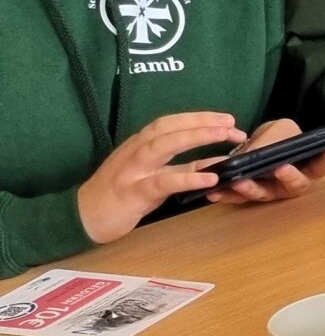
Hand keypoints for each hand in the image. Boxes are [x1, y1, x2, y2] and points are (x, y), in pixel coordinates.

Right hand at [76, 112, 242, 244]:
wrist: (83, 217)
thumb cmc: (120, 195)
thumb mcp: (153, 176)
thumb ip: (181, 168)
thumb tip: (216, 161)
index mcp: (139, 145)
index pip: (169, 123)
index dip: (197, 118)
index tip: (226, 119)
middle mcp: (135, 152)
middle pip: (168, 128)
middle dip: (200, 121)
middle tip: (231, 122)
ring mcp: (132, 171)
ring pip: (163, 146)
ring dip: (195, 137)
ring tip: (224, 135)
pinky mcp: (133, 193)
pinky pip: (163, 182)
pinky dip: (188, 178)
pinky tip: (211, 177)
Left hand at [207, 117, 324, 208]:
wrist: (254, 145)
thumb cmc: (276, 138)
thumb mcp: (280, 130)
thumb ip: (275, 139)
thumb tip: (257, 152)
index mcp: (307, 167)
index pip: (323, 165)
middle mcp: (291, 184)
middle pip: (295, 186)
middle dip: (289, 177)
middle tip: (281, 168)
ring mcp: (269, 192)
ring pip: (263, 194)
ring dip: (251, 189)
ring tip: (239, 181)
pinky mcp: (247, 196)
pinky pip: (238, 198)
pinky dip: (227, 196)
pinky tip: (215, 192)